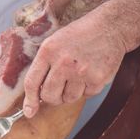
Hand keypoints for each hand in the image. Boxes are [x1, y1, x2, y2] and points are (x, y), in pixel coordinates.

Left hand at [22, 0, 139, 117]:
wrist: (110, 27)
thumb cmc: (80, 35)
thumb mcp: (54, 42)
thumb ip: (43, 65)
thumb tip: (36, 94)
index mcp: (48, 51)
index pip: (32, 82)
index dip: (29, 101)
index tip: (29, 111)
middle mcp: (63, 62)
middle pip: (49, 96)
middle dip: (52, 97)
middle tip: (59, 88)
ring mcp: (81, 72)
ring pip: (68, 98)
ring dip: (71, 92)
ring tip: (77, 75)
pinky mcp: (97, 79)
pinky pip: (86, 95)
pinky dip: (87, 89)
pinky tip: (90, 73)